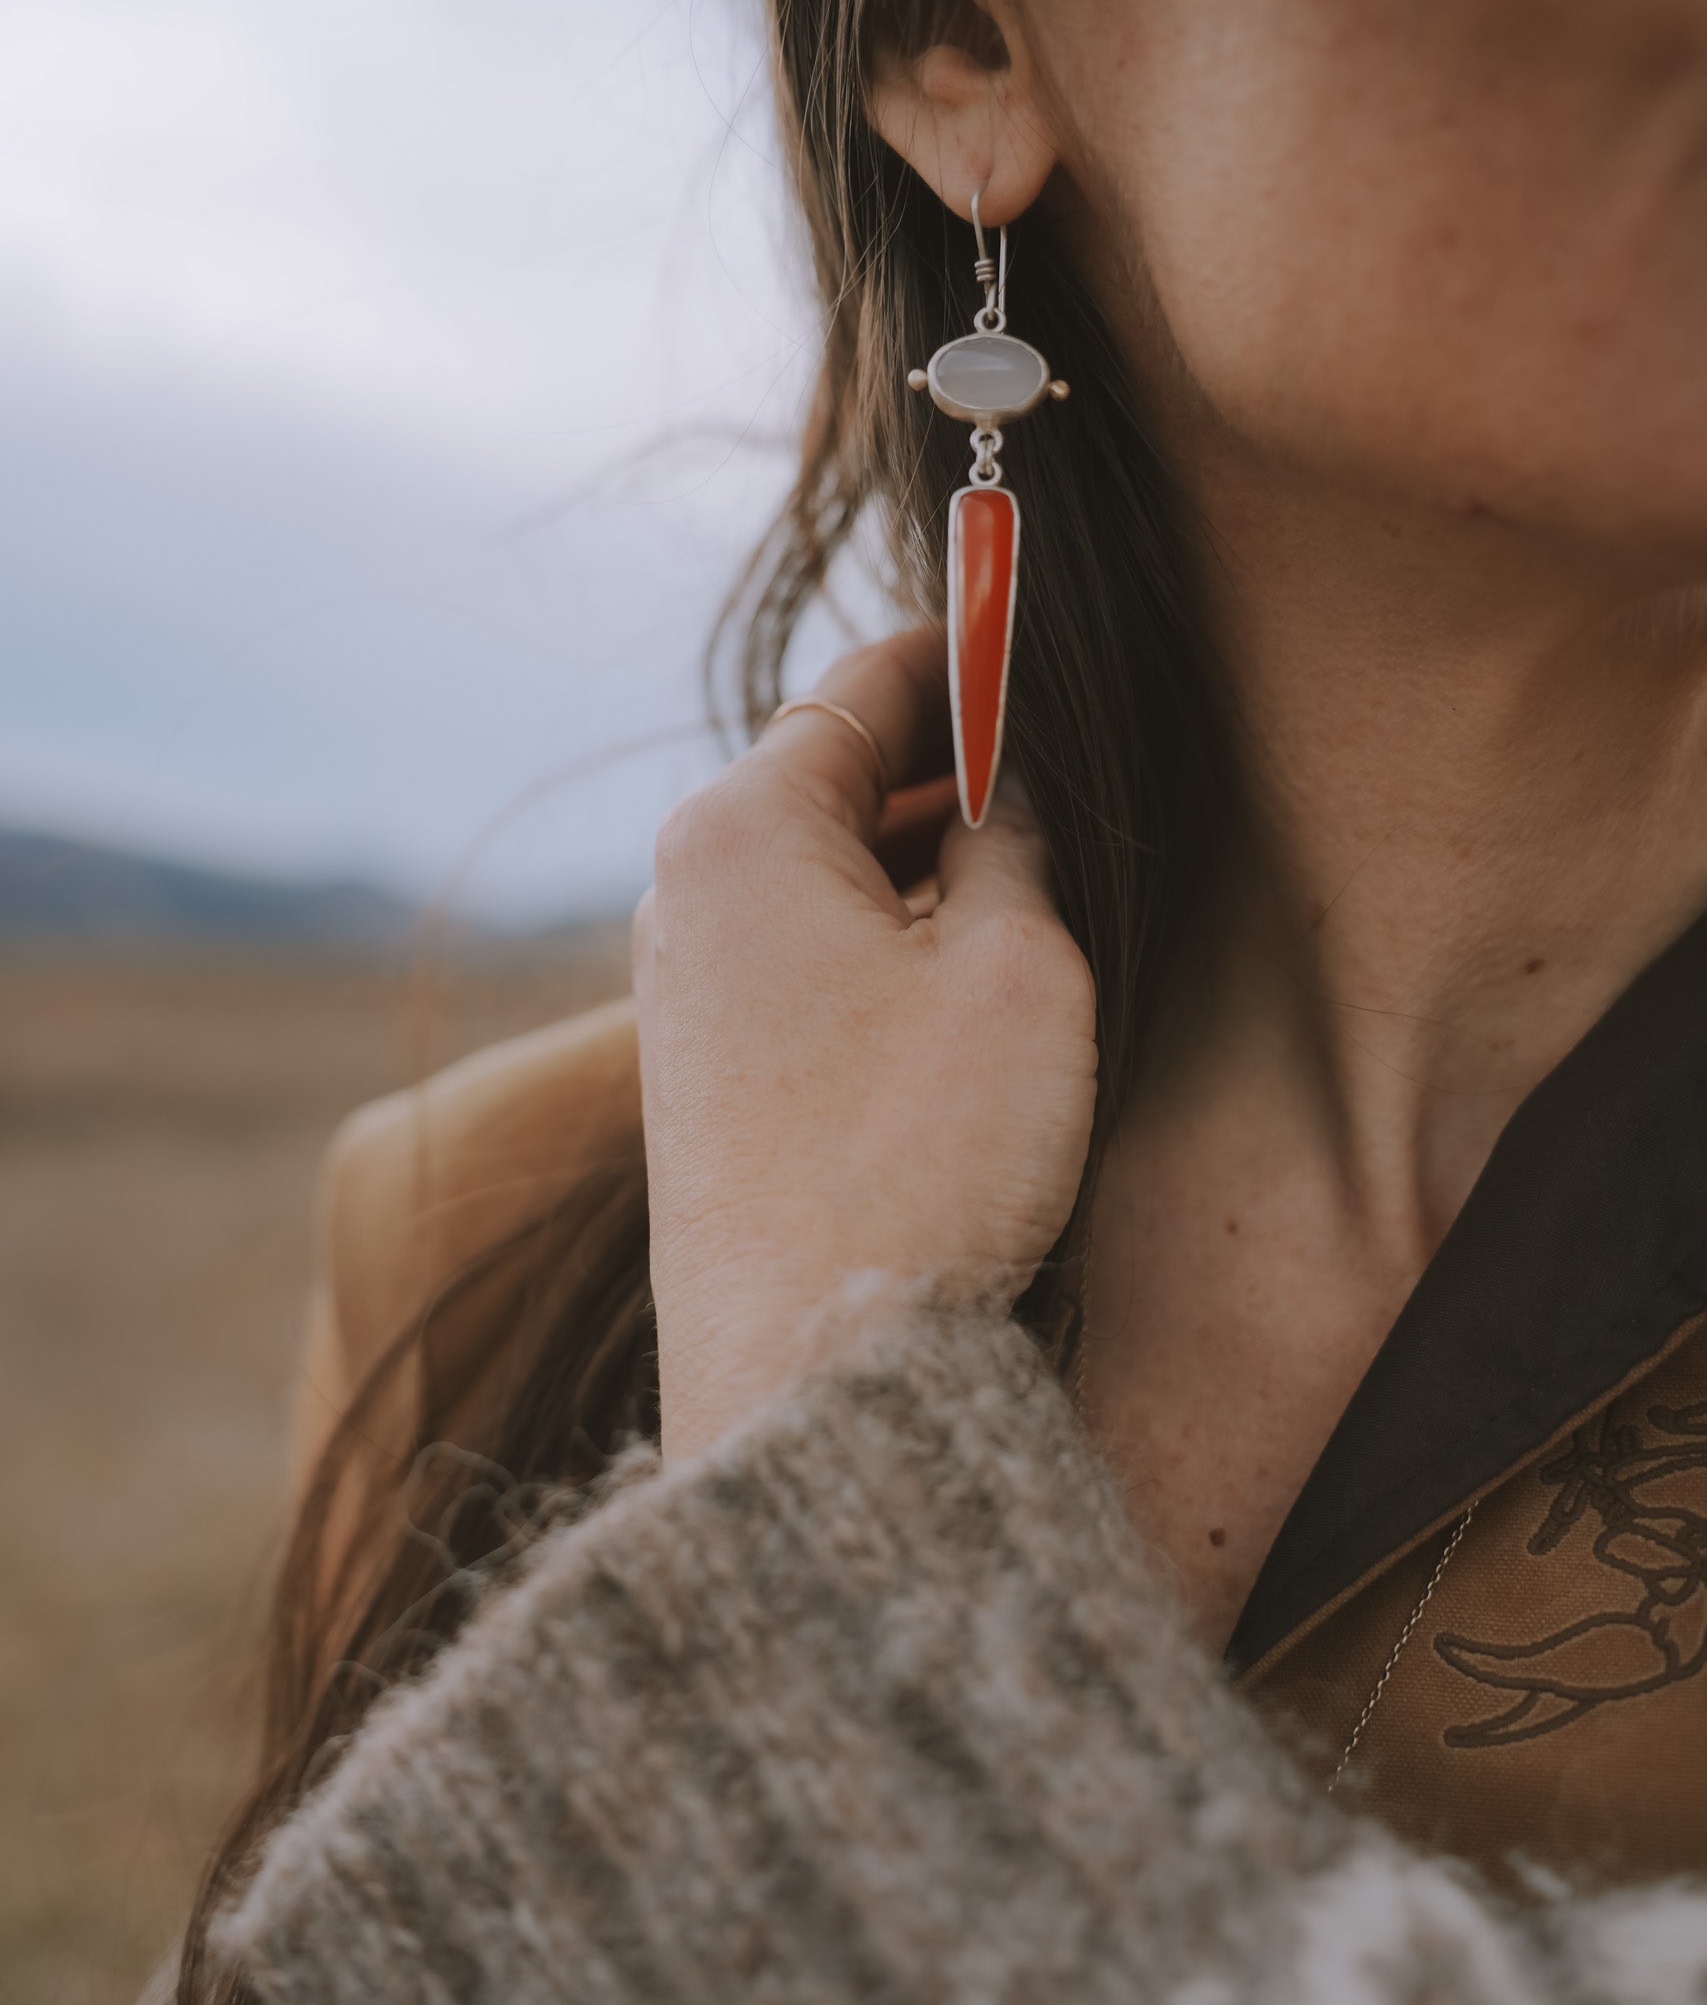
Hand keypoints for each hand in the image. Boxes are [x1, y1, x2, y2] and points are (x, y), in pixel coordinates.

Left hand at [632, 626, 1097, 1461]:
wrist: (815, 1371)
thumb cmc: (922, 1158)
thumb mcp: (1014, 966)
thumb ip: (1014, 840)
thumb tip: (1007, 782)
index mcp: (744, 827)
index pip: (867, 686)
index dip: (968, 651)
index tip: (1039, 633)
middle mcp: (685, 895)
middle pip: (835, 778)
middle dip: (952, 763)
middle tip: (1068, 767)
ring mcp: (683, 993)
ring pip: (824, 876)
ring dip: (924, 863)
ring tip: (1036, 875)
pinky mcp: (701, 1080)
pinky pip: (802, 960)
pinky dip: (885, 941)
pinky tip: (968, 978)